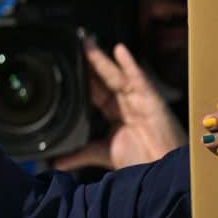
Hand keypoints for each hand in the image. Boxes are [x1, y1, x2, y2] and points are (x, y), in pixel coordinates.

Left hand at [54, 41, 184, 170]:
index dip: (82, 78)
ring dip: (101, 58)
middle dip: (89, 61)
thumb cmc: (141, 164)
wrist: (161, 175)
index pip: (94, 91)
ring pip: (116, 75)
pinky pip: (139, 79)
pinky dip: (130, 64)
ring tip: (86, 42)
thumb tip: (55, 162)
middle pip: (103, 79)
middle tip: (74, 43)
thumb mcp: (102, 155)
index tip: (66, 63)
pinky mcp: (152, 101)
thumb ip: (78, 156)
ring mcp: (139, 101)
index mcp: (115, 115)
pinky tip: (119, 50)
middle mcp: (126, 105)